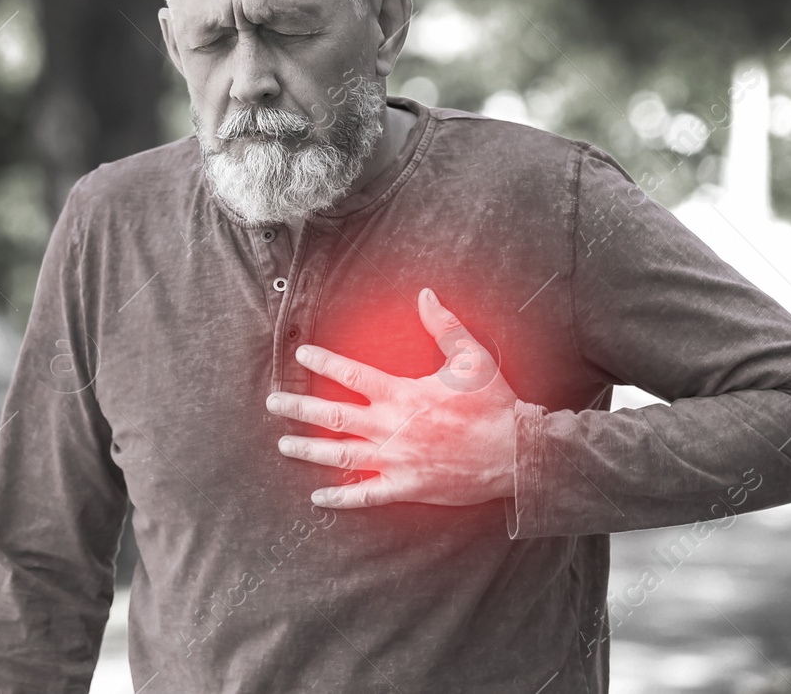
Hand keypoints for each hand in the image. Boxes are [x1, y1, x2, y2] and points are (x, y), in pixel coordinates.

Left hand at [266, 287, 519, 507]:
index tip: (302, 355)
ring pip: (340, 455)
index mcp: (402, 394)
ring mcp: (396, 460)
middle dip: (299, 409)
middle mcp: (391, 427)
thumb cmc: (494, 404)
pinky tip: (320, 496)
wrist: (516, 454)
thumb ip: (444, 325)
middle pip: (333, 416)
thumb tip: (425, 294)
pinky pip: (366, 493)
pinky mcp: (406, 487)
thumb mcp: (472, 357)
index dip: (324, 362)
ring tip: (285, 445)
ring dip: (309, 450)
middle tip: (274, 404)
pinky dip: (341, 496)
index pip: (351, 374)